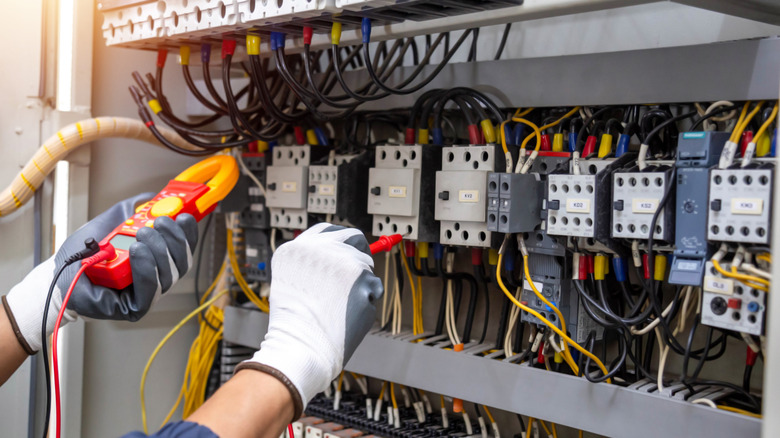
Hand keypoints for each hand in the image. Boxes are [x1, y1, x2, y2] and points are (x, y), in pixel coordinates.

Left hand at [2, 193, 197, 353]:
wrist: (59, 272)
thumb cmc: (84, 253)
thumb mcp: (113, 222)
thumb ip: (134, 209)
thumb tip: (153, 197)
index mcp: (158, 258)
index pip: (185, 247)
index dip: (189, 232)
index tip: (185, 216)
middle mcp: (157, 277)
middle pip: (183, 262)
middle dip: (175, 239)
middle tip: (160, 221)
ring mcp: (148, 294)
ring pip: (169, 275)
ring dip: (159, 250)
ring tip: (141, 235)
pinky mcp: (135, 307)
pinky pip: (150, 290)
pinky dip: (147, 269)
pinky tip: (138, 252)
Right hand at [235, 223, 382, 419]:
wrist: (301, 347)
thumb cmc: (295, 324)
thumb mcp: (292, 281)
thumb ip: (314, 263)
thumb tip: (342, 254)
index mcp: (297, 248)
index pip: (328, 230)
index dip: (342, 240)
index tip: (348, 247)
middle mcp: (320, 249)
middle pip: (354, 238)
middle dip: (360, 253)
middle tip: (358, 273)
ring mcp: (343, 262)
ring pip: (366, 266)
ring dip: (361, 283)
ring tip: (340, 306)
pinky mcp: (362, 279)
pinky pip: (374, 287)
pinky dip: (367, 300)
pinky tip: (350, 313)